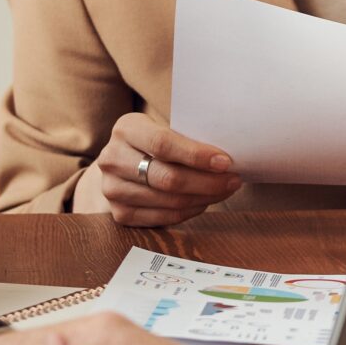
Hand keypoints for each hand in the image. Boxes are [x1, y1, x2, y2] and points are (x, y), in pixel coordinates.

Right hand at [84, 113, 240, 226]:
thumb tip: (227, 158)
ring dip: (204, 198)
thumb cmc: (157, 140)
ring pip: (168, 201)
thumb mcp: (166, 126)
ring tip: (224, 190)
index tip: (225, 162)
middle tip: (233, 180)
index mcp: (126, 128)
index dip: (196, 155)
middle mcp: (112, 159)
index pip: (163, 144)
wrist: (125, 160)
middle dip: (207, 182)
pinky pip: (163, 218)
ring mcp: (112, 189)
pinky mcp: (119, 213)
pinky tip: (205, 201)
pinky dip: (189, 211)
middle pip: (167, 178)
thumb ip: (188, 137)